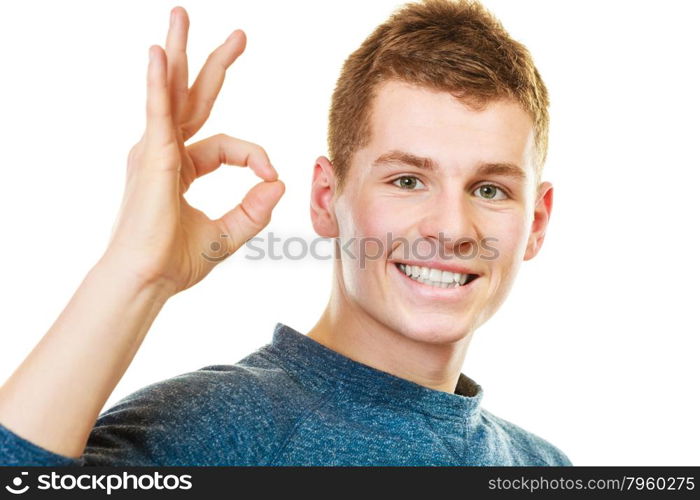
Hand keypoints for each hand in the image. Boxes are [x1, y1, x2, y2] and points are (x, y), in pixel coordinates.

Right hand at [104, 6, 284, 294]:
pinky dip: (157, 84)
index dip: (255, 157)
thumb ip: (254, 210)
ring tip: (181, 15)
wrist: (148, 281)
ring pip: (171, 92)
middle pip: (193, 98)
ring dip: (178, 52)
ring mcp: (154, 151)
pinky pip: (157, 112)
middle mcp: (165, 152)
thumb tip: (279, 182)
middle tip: (239, 36)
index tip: (271, 176)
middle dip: (213, 64)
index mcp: (182, 167)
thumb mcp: (228, 234)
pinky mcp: (150, 157)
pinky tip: (159, 54)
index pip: (227, 146)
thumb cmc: (176, 262)